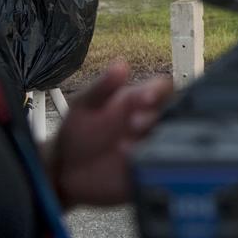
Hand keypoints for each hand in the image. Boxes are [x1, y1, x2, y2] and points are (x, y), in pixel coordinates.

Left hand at [44, 61, 174, 208]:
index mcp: (141, 100)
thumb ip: (102, 87)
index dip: (158, 92)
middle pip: (173, 115)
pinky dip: (155, 169)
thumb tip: (121, 64)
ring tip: (124, 149)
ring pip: (172, 143)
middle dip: (156, 119)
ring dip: (155, 144)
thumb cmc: (78, 132)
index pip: (163, 89)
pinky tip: (135, 169)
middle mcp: (153, 123)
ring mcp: (154, 148)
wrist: (65, 171)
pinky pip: (164, 171)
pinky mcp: (151, 172)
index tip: (144, 98)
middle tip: (133, 124)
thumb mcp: (84, 106)